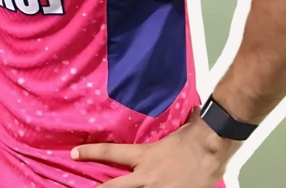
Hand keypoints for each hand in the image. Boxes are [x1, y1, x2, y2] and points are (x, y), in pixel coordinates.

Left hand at [71, 108, 237, 187]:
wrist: (211, 150)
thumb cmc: (194, 136)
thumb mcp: (176, 129)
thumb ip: (173, 121)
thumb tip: (186, 106)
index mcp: (144, 156)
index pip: (110, 152)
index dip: (90, 153)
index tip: (74, 153)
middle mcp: (145, 177)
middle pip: (112, 187)